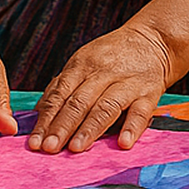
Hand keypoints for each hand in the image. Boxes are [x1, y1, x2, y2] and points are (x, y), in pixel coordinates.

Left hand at [29, 25, 172, 153]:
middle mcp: (103, 73)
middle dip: (62, 126)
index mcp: (82, 65)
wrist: (153, 41)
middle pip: (79, 102)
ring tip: (76, 148)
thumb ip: (62, 87)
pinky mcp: (149, 93)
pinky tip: (123, 142)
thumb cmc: (111, 57)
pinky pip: (140, 111)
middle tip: (49, 148)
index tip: (35, 141)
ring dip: (90, 129)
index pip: (60, 94)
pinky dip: (132, 127)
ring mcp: (127, 83)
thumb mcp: (83, 63)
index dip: (46, 118)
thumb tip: (39, 114)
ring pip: (106, 107)